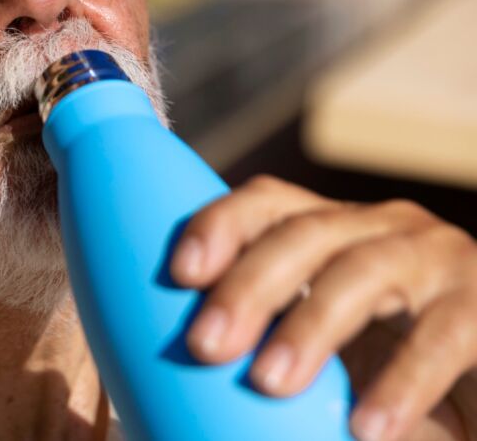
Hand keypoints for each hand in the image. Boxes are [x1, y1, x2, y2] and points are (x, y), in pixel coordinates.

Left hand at [169, 175, 476, 440]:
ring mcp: (439, 259)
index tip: (179, 274)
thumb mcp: (324, 345)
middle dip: (249, 285)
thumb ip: (267, 338)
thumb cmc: (388, 368)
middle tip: (206, 346)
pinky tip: (366, 429)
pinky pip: (442, 336)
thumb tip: (182, 371)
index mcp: (333, 230)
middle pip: (303, 234)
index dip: (221, 225)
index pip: (268, 203)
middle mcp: (383, 228)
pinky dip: (401, 384)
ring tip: (267, 382)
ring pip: (362, 273)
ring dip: (310, 326)